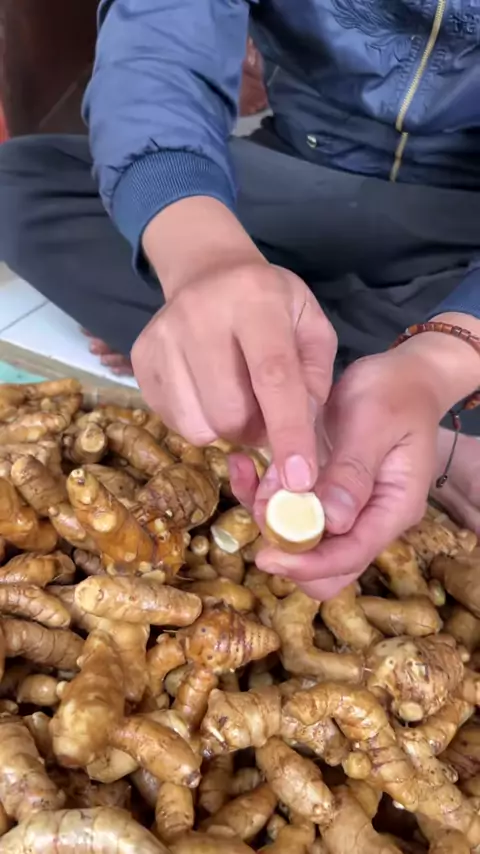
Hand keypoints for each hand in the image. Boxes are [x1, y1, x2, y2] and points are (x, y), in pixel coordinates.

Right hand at [133, 201, 336, 490]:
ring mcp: (162, 337)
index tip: (301, 480)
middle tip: (268, 413)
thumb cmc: (272, 305)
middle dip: (257, 431)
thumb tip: (302, 445)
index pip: (273, 376)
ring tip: (238, 399)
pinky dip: (201, 421)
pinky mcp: (139, 359)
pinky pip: (176, 422)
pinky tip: (209, 392)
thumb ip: (316, 382)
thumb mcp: (310, 327)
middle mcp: (201, 313)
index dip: (289, 432)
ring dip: (229, 430)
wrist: (208, 271)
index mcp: (256, 299)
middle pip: (231, 412)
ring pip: (201, 425)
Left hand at [242, 320, 479, 598]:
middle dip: (285, 548)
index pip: (351, 555)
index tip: (267, 556)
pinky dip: (261, 492)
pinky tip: (242, 462)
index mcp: (392, 508)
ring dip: (266, 515)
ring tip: (245, 471)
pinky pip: (286, 508)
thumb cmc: (395, 393)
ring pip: (298, 539)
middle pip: (326, 565)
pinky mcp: (321, 492)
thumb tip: (332, 521)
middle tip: (256, 509)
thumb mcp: (374, 423)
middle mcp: (368, 518)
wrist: (400, 375)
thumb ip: (353, 471)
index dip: (308, 563)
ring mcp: (343, 508)